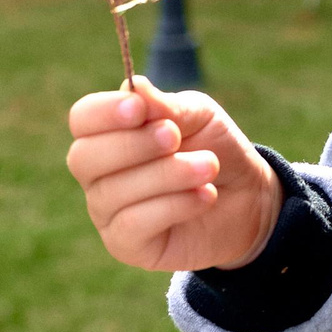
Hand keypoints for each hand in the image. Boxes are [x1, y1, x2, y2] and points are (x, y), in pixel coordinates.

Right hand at [65, 78, 282, 271]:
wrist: (248, 197)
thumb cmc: (214, 148)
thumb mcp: (200, 116)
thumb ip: (167, 106)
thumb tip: (133, 87)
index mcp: (110, 132)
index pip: (83, 119)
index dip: (104, 113)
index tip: (140, 109)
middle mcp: (99, 173)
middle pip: (85, 158)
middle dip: (133, 145)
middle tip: (175, 137)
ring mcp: (108, 211)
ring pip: (114, 192)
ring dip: (167, 174)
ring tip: (209, 166)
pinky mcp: (125, 245)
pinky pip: (132, 224)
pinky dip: (173, 205)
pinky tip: (205, 196)